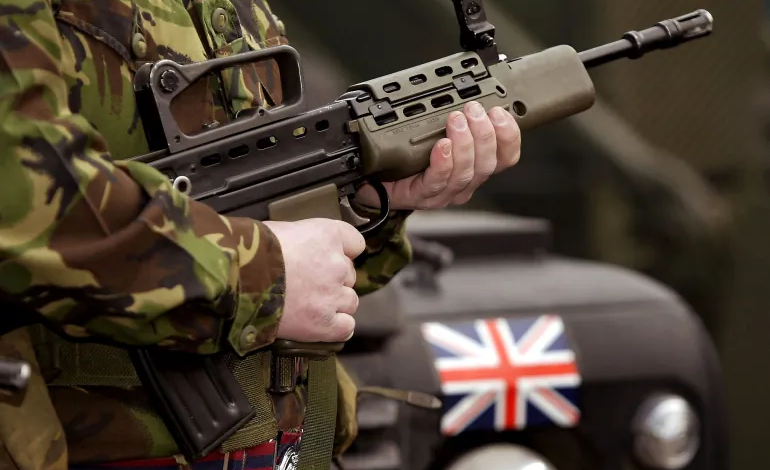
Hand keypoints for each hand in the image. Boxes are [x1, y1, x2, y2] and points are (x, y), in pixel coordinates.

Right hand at [262, 218, 365, 342]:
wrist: (236, 278)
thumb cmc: (252, 251)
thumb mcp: (283, 230)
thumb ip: (306, 240)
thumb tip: (306, 249)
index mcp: (329, 236)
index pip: (355, 244)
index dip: (342, 253)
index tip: (329, 259)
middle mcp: (337, 265)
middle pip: (349, 275)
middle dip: (332, 280)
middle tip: (308, 284)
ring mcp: (333, 295)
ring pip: (350, 302)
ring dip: (334, 304)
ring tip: (308, 305)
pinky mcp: (324, 323)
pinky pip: (346, 327)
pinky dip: (336, 327)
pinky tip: (319, 323)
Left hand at [356, 101, 520, 209]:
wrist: (374, 177)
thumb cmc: (408, 155)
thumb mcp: (437, 129)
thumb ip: (457, 113)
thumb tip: (467, 80)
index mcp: (474, 167)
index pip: (506, 157)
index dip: (509, 136)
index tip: (500, 112)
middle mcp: (463, 183)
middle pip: (488, 164)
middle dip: (484, 134)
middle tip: (472, 110)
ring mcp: (443, 193)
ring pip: (465, 173)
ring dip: (464, 144)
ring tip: (456, 120)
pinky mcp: (420, 196)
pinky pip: (436, 181)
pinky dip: (442, 162)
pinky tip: (441, 146)